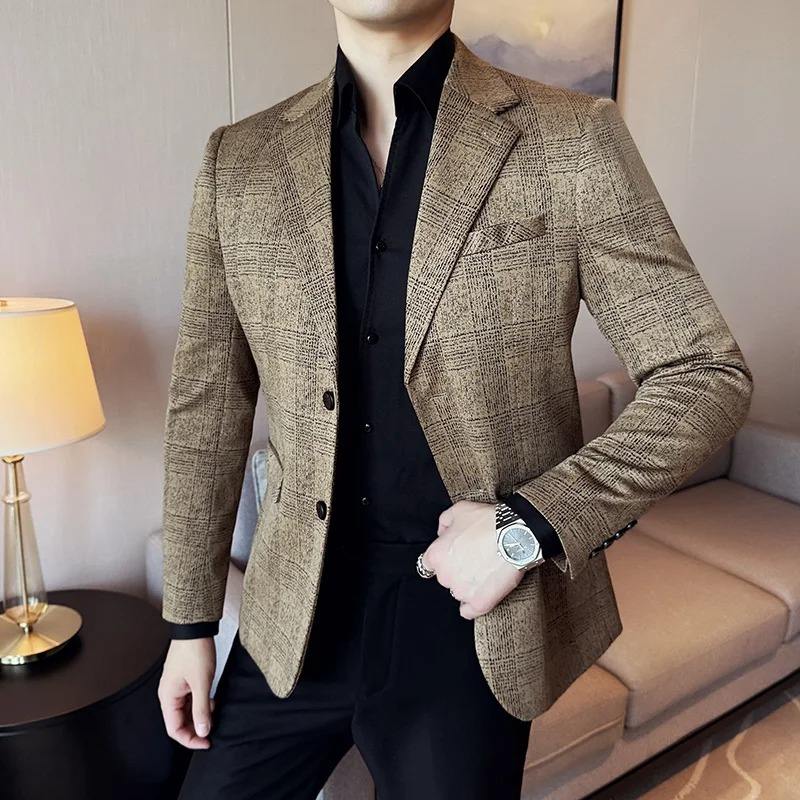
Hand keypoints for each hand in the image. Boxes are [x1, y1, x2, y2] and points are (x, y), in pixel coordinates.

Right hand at [158, 637, 216, 748]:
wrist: (195, 628)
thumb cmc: (195, 652)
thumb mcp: (202, 683)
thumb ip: (201, 709)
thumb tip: (202, 731)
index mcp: (168, 697)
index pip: (175, 729)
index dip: (190, 740)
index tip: (207, 742)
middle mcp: (168, 694)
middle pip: (179, 722)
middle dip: (195, 728)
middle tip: (213, 731)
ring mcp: (176, 687)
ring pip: (185, 711)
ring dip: (198, 715)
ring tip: (214, 713)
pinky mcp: (184, 680)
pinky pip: (189, 699)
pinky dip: (200, 704)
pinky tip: (212, 701)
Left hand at [422, 500, 524, 619]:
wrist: (515, 534)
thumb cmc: (487, 520)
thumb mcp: (459, 509)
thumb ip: (444, 522)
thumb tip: (442, 532)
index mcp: (436, 555)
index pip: (429, 563)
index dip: (444, 557)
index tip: (455, 553)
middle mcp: (445, 576)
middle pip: (445, 577)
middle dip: (456, 569)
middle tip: (475, 557)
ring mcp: (462, 591)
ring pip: (458, 591)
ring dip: (467, 584)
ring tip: (485, 570)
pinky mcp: (480, 603)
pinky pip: (468, 611)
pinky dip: (472, 605)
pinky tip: (479, 595)